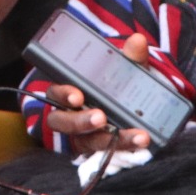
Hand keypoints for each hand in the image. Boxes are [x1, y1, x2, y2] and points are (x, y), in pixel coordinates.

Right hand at [42, 33, 152, 155]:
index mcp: (68, 92)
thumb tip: (138, 40)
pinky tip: (138, 145)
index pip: (57, 93)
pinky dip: (122, 150)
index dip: (65, 95)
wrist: (126, 106)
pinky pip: (104, 154)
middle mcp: (70, 115)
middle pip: (65, 122)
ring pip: (86, 142)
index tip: (78, 97)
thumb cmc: (113, 85)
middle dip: (82, 121)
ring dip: (109, 140)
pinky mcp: (97, 149)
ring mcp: (82, 135)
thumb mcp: (121, 69)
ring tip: (134, 136)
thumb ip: (128, 56)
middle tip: (101, 118)